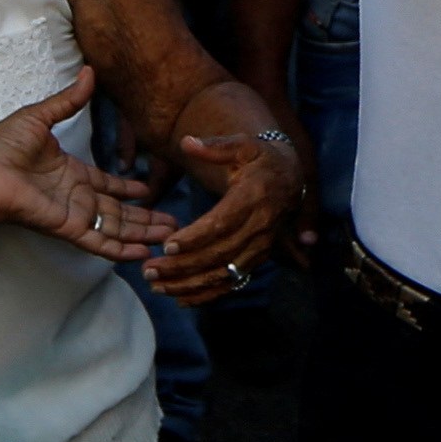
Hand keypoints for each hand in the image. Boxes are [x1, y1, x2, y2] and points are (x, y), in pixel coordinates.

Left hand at [0, 69, 172, 263]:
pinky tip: (143, 253)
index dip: (128, 189)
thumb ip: (68, 100)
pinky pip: (98, 242)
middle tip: (174, 223)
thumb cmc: (2, 147)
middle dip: (146, 217)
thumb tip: (89, 73)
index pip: (107, 184)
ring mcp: (73, 214)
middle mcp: (75, 196)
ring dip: (143, 233)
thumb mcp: (39, 117)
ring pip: (116, 228)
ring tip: (171, 237)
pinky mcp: (67, 227)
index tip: (149, 190)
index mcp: (70, 173)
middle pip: (119, 211)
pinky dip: (121, 249)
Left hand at [147, 112, 301, 307]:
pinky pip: (232, 283)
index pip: (223, 223)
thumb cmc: (260, 159)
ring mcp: (260, 248)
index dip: (195, 236)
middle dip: (182, 265)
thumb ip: (215, 146)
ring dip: (189, 284)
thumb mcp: (243, 145)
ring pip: (223, 274)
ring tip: (156, 285)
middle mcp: (260, 227)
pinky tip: (180, 298)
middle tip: (149, 270)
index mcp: (254, 197)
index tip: (167, 244)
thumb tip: (187, 142)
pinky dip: (207, 295)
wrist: (291, 179)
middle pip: (218, 253)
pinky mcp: (257, 261)